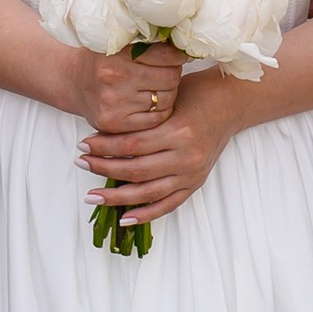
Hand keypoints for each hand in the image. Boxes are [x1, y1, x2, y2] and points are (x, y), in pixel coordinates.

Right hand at [71, 43, 183, 138]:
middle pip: (169, 78)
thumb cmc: (102, 59)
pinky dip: (159, 110)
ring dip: (167, 93)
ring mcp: (114, 103)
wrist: (73, 82)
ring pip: (165, 99)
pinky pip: (156, 119)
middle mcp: (114, 78)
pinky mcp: (114, 123)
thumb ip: (147, 42)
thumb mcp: (119, 43)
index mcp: (117, 53)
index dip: (177, 56)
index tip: (178, 56)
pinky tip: (151, 102)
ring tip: (157, 87)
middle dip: (172, 74)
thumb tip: (183, 42)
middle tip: (166, 72)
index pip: (166, 56)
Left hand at [81, 67, 241, 228]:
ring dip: (116, 196)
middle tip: (81, 162)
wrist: (231, 103)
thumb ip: (141, 117)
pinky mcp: (195, 184)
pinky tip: (124, 217)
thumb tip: (103, 133)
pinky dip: (145, 214)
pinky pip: (168, 205)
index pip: (132, 145)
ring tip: (92, 195)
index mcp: (178, 132)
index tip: (84, 144)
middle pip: (135, 170)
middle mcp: (186, 157)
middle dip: (103, 168)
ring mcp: (192, 174)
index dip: (104, 146)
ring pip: (147, 192)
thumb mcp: (168, 98)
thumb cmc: (196, 94)